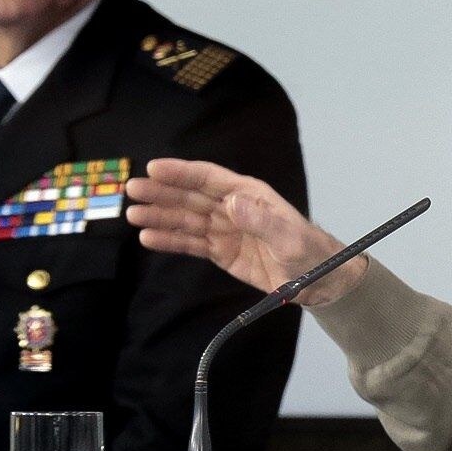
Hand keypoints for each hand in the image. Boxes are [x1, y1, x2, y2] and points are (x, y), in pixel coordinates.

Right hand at [125, 158, 367, 306]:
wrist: (320, 282)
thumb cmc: (310, 253)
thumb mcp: (289, 237)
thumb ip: (261, 221)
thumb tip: (232, 203)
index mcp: (249, 195)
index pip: (209, 178)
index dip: (181, 172)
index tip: (154, 168)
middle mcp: (233, 208)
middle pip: (191, 196)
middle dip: (161, 192)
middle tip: (132, 190)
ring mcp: (225, 230)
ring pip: (186, 219)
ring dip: (160, 216)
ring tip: (132, 215)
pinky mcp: (221, 252)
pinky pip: (191, 244)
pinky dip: (170, 241)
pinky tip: (148, 238)